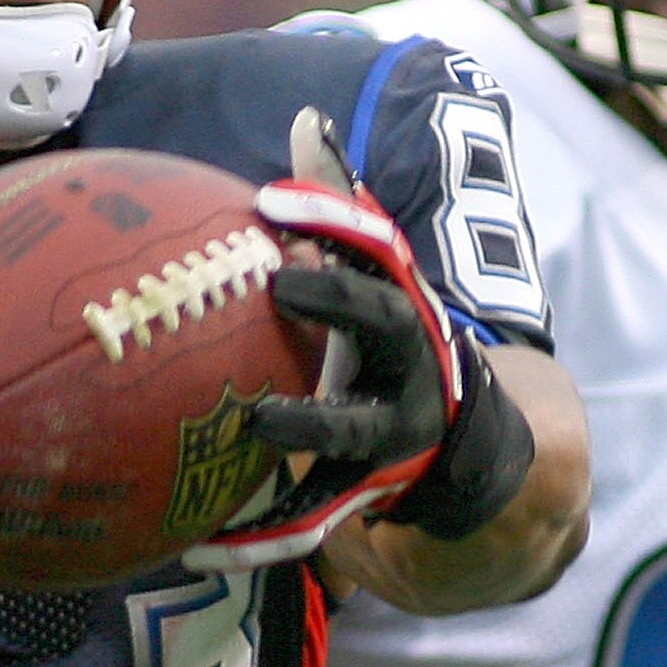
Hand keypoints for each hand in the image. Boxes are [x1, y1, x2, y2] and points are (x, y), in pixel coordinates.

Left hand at [186, 110, 533, 568]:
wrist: (469, 449)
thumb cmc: (393, 341)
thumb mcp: (380, 279)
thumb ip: (343, 208)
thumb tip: (307, 117)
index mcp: (402, 305)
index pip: (376, 247)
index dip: (334, 216)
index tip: (276, 196)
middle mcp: (410, 364)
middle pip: (383, 325)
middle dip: (339, 301)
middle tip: (281, 278)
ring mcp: (395, 431)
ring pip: (353, 430)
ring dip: (309, 424)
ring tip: (255, 422)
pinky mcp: (368, 492)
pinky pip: (313, 518)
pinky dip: (262, 538)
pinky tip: (196, 548)